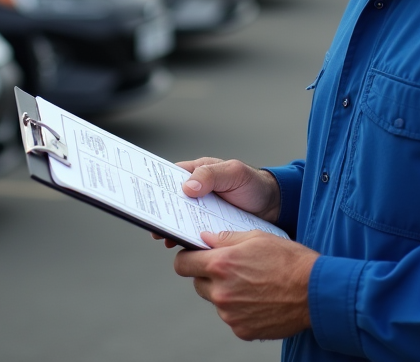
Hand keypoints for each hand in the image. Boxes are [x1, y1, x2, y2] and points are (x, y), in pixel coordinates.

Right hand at [150, 157, 280, 246]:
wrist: (274, 207)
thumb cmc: (253, 184)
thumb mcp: (233, 173)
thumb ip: (210, 176)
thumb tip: (187, 187)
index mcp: (197, 173)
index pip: (169, 177)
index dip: (155, 185)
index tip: (146, 194)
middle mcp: (195, 192)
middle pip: (171, 200)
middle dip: (160, 210)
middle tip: (152, 221)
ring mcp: (201, 211)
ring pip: (179, 218)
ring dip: (170, 227)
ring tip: (162, 236)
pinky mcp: (208, 228)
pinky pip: (192, 233)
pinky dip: (185, 238)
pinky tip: (180, 245)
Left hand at [174, 229, 317, 340]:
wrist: (316, 292)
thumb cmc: (290, 262)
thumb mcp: (257, 237)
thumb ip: (225, 238)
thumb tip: (205, 238)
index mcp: (221, 265)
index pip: (183, 264)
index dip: (187, 258)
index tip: (194, 257)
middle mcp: (221, 292)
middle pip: (198, 283)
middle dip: (209, 275)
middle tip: (232, 270)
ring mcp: (230, 314)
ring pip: (215, 301)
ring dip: (226, 293)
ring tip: (252, 284)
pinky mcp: (242, 330)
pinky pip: (231, 317)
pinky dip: (240, 310)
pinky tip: (259, 299)